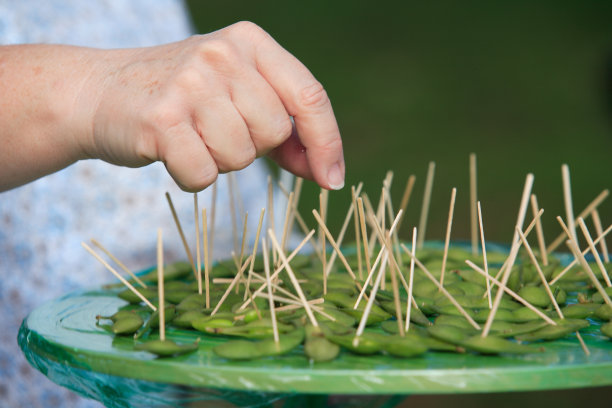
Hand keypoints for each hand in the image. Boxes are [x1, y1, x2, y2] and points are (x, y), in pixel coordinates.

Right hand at [83, 21, 343, 190]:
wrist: (101, 92)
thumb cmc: (182, 100)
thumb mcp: (237, 95)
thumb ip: (283, 126)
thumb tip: (324, 171)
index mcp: (250, 42)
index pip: (310, 95)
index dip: (327, 142)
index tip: (332, 179)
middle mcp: (223, 54)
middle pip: (275, 132)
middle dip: (253, 147)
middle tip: (216, 129)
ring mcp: (190, 83)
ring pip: (241, 157)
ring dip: (220, 161)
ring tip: (191, 136)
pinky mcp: (161, 119)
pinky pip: (204, 174)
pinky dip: (192, 177)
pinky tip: (172, 152)